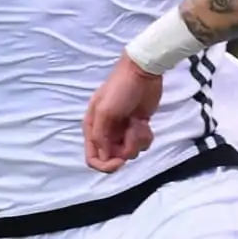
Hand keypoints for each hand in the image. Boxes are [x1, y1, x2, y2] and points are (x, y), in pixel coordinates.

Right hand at [82, 54, 159, 172]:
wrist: (143, 73)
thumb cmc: (120, 88)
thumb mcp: (105, 111)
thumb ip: (101, 136)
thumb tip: (104, 157)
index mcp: (92, 128)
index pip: (92, 158)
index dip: (105, 165)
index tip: (119, 161)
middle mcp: (106, 133)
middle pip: (113, 157)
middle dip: (126, 148)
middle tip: (132, 131)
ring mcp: (123, 131)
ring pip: (130, 152)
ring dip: (137, 140)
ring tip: (138, 122)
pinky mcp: (138, 128)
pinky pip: (142, 145)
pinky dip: (145, 137)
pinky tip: (145, 122)